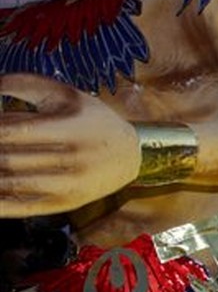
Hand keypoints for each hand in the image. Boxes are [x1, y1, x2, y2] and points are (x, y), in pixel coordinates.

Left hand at [0, 74, 139, 215]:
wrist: (130, 154)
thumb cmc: (92, 119)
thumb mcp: (67, 94)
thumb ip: (25, 84)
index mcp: (70, 126)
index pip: (13, 130)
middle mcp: (72, 157)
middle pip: (8, 159)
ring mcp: (70, 184)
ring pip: (12, 184)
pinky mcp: (66, 203)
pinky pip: (24, 208)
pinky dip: (1, 206)